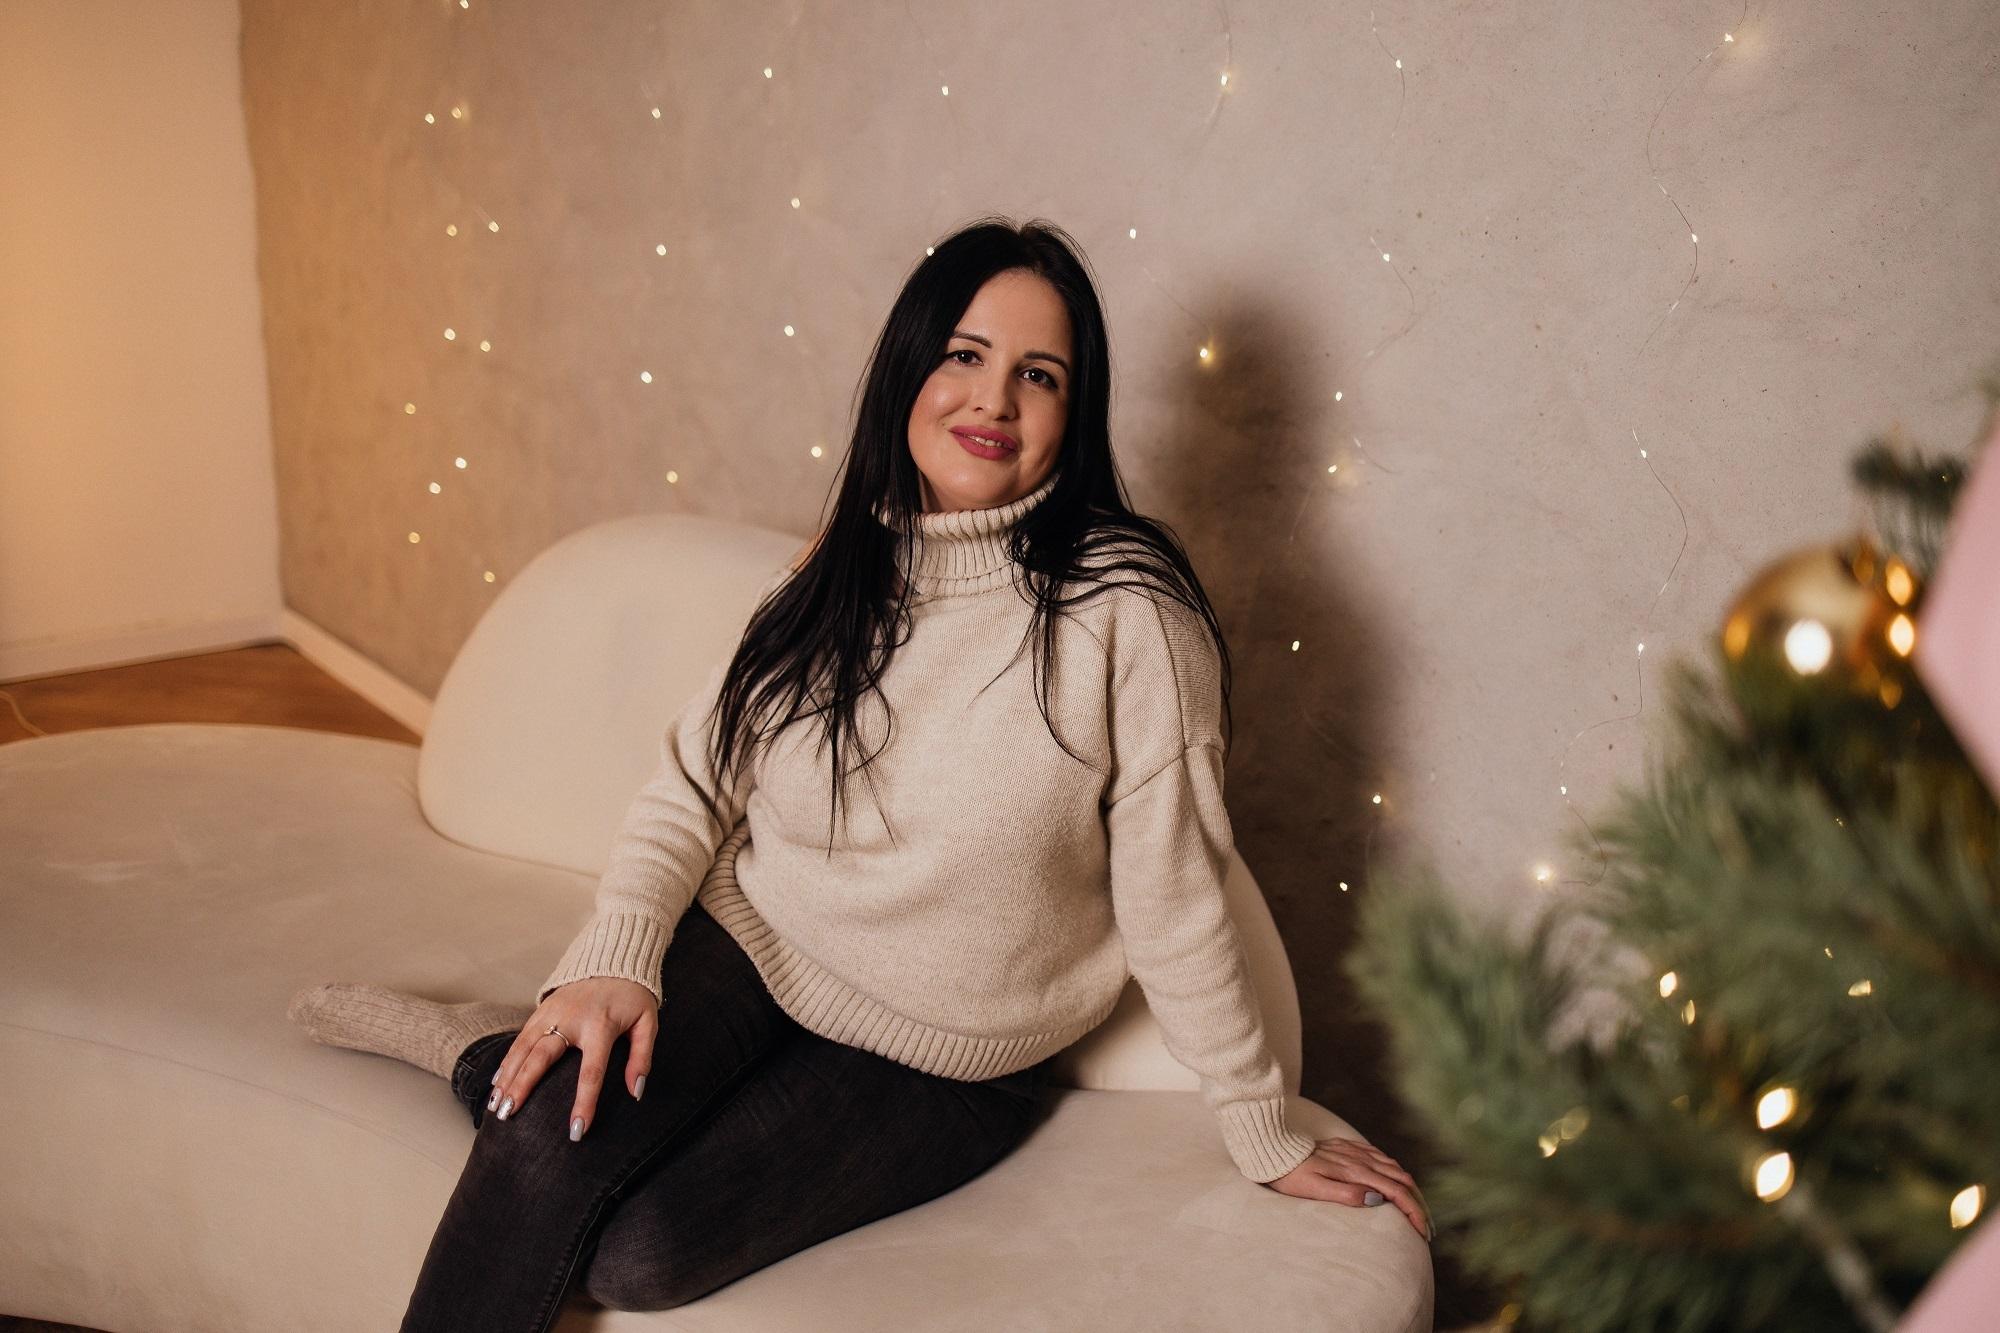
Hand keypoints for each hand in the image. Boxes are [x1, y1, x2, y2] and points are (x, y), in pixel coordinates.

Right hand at [487, 976, 657, 1140]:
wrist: (614, 958)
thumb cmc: (632, 997)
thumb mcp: (648, 1022)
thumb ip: (642, 1057)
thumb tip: (635, 1092)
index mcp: (601, 1026)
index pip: (591, 1071)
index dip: (584, 1102)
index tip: (576, 1130)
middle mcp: (571, 1019)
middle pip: (542, 1058)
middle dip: (523, 1088)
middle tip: (507, 1116)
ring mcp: (552, 1012)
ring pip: (524, 1048)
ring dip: (507, 1077)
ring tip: (495, 1106)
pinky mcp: (542, 1009)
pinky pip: (520, 1038)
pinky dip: (507, 1061)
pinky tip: (496, 1083)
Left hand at [1262, 1137, 1433, 1240]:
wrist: (1274, 1147)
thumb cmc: (1291, 1174)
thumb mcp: (1314, 1189)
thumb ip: (1346, 1195)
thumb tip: (1377, 1200)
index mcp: (1356, 1172)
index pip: (1397, 1193)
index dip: (1414, 1213)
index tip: (1422, 1233)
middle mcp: (1361, 1160)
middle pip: (1403, 1180)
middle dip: (1419, 1204)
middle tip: (1426, 1228)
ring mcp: (1356, 1151)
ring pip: (1395, 1168)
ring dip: (1411, 1189)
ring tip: (1417, 1209)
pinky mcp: (1348, 1147)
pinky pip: (1381, 1157)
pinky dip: (1397, 1172)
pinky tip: (1396, 1180)